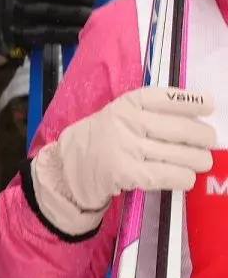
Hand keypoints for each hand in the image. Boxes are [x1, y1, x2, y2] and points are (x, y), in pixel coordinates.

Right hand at [32, 86, 214, 233]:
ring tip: (199, 162)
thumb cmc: (99, 142)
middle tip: (208, 143)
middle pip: (179, 129)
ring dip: (197, 161)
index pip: (163, 99)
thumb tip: (193, 122)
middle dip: (203, 138)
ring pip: (180, 155)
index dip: (189, 101)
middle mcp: (125, 122)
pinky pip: (169, 175)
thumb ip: (147, 117)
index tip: (209, 105)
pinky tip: (184, 178)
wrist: (67, 169)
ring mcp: (125, 148)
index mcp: (124, 105)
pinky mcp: (126, 173)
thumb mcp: (116, 118)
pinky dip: (183, 178)